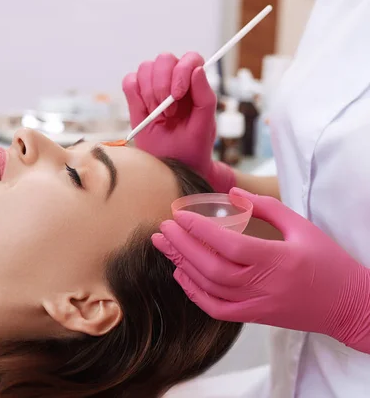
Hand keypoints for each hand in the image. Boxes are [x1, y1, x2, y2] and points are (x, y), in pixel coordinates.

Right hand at [122, 52, 234, 192]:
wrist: (173, 168)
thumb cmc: (192, 147)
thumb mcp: (205, 123)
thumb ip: (205, 95)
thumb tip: (197, 69)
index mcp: (194, 84)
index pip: (190, 59)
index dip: (182, 70)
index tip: (179, 94)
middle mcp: (174, 82)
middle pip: (164, 59)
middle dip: (163, 84)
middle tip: (167, 112)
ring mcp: (154, 89)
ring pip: (145, 68)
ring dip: (150, 92)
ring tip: (158, 116)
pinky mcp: (136, 100)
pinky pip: (129, 81)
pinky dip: (134, 94)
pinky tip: (144, 112)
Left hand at [154, 187, 369, 351]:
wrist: (348, 305)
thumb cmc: (328, 261)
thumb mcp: (302, 226)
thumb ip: (266, 208)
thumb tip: (233, 193)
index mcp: (278, 259)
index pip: (229, 244)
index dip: (200, 230)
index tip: (179, 215)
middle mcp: (264, 285)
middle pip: (211, 267)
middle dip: (182, 245)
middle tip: (163, 228)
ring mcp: (258, 305)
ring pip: (210, 288)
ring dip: (182, 265)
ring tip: (164, 245)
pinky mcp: (255, 317)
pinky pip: (217, 310)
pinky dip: (194, 294)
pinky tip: (180, 275)